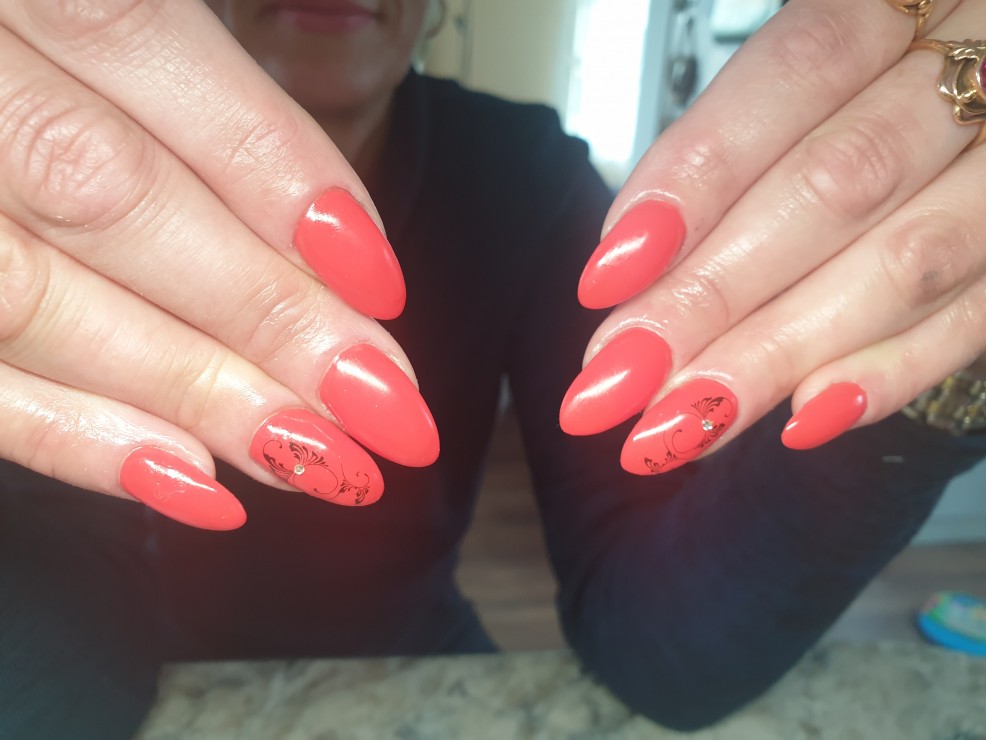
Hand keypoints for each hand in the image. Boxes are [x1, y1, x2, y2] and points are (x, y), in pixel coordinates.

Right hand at [0, 0, 438, 527]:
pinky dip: (69, 435)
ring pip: (29, 295)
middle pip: (105, 195)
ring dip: (193, 393)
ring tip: (315, 458)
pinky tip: (185, 478)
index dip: (272, 166)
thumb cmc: (27, 33)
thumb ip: (185, 76)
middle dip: (265, 314)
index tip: (378, 281)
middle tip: (382, 404)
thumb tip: (330, 235)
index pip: (137, 41)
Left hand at [560, 0, 985, 472]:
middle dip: (711, 296)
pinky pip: (982, 314)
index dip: (696, 179)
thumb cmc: (889, 74)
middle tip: (619, 378)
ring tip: (680, 423)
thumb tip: (635, 256)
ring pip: (906, 262)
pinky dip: (893, 370)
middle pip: (834, 187)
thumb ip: (746, 138)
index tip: (609, 274)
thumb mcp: (824, 68)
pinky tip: (803, 419)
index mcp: (903, 1)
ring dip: (777, 354)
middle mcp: (974, 75)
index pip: (795, 75)